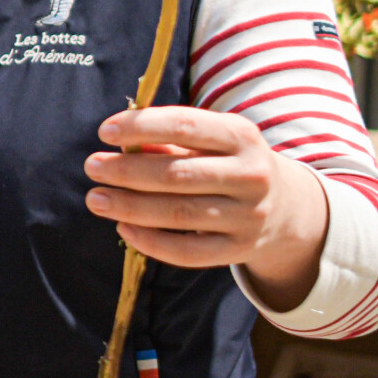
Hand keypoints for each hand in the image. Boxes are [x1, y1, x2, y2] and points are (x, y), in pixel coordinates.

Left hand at [83, 107, 328, 310]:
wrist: (285, 207)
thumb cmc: (230, 163)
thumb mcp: (212, 141)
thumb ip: (169, 141)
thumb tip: (121, 145)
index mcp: (242, 136)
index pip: (185, 125)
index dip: (141, 127)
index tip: (104, 132)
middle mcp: (250, 175)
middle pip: (177, 174)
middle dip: (126, 171)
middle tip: (92, 167)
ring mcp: (248, 215)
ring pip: (178, 213)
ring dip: (129, 207)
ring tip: (96, 199)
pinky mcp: (239, 249)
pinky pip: (187, 251)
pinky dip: (150, 242)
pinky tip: (123, 228)